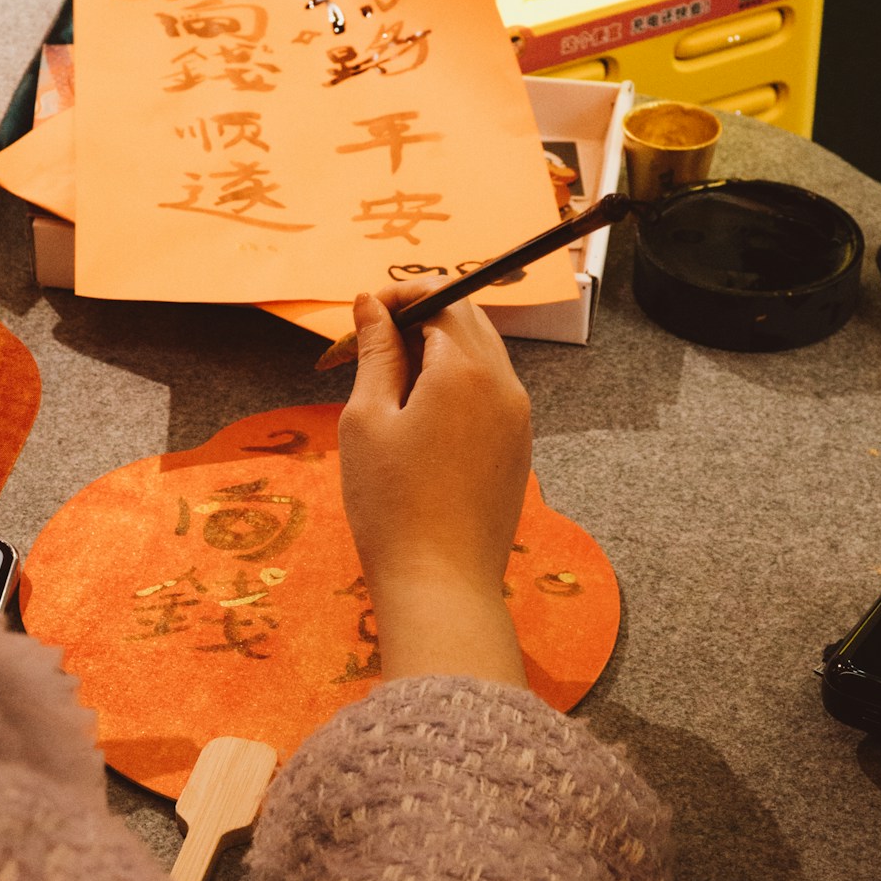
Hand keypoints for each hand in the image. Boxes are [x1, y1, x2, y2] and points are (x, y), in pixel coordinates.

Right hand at [338, 283, 531, 686]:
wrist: (441, 584)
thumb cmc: (391, 504)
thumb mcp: (367, 418)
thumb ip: (374, 351)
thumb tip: (371, 304)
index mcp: (466, 369)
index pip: (439, 298)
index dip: (398, 296)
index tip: (361, 316)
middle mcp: (504, 384)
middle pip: (467, 320)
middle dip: (418, 320)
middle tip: (369, 349)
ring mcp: (519, 417)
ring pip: (482, 356)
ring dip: (437, 354)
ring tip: (390, 389)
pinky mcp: (519, 447)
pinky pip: (491, 393)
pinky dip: (456, 386)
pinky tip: (420, 423)